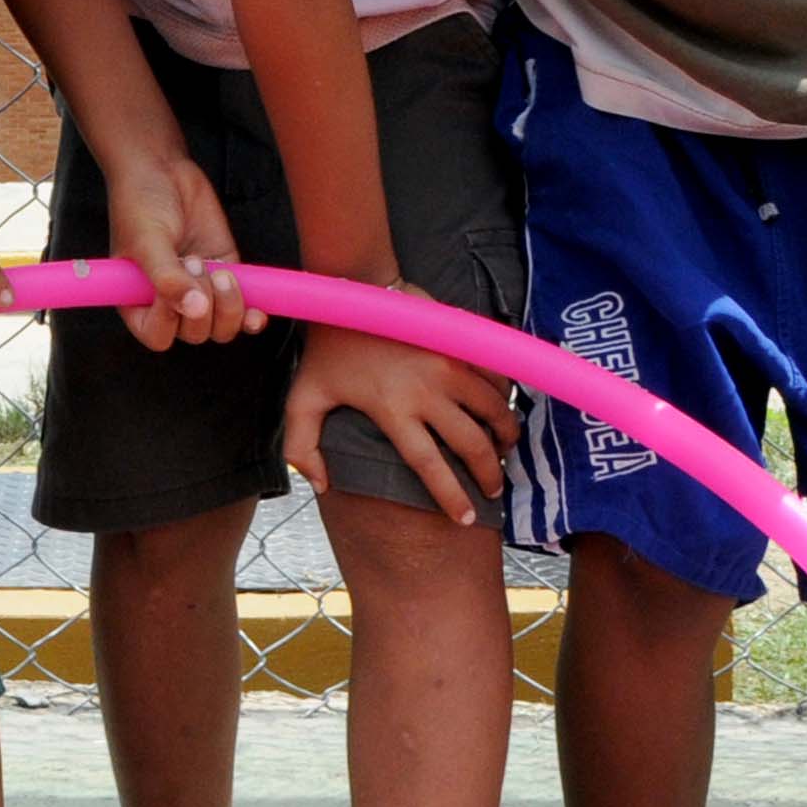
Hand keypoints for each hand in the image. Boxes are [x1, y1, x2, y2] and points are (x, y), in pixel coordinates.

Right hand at [100, 153, 255, 351]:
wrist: (162, 171)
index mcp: (138, 301)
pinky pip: (243, 307)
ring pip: (223, 327)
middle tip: (194, 262)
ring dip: (228, 306)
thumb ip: (167, 279)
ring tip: (219, 271)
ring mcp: (200, 290)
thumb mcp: (147, 242)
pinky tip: (258, 311)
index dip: (170, 322)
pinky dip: (252, 313)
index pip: (158, 335)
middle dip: (203, 305)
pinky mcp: (225, 274)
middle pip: (196, 334)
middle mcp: (169, 302)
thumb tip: (195, 310)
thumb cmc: (140, 205)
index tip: (172, 292)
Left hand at [284, 318, 513, 522]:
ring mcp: (449, 364)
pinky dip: (504, 396)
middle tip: (493, 489)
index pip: (430, 465)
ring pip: (493, 410)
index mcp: (392, 410)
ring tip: (504, 450)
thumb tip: (322, 487)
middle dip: (489, 473)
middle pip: (472, 444)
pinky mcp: (461, 342)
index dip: (451, 496)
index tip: (464, 518)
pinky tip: (501, 409)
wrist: (352, 287)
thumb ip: (302, 446)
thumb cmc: (326, 347)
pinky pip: (496, 376)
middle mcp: (427, 391)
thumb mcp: (302, 397)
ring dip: (505, 435)